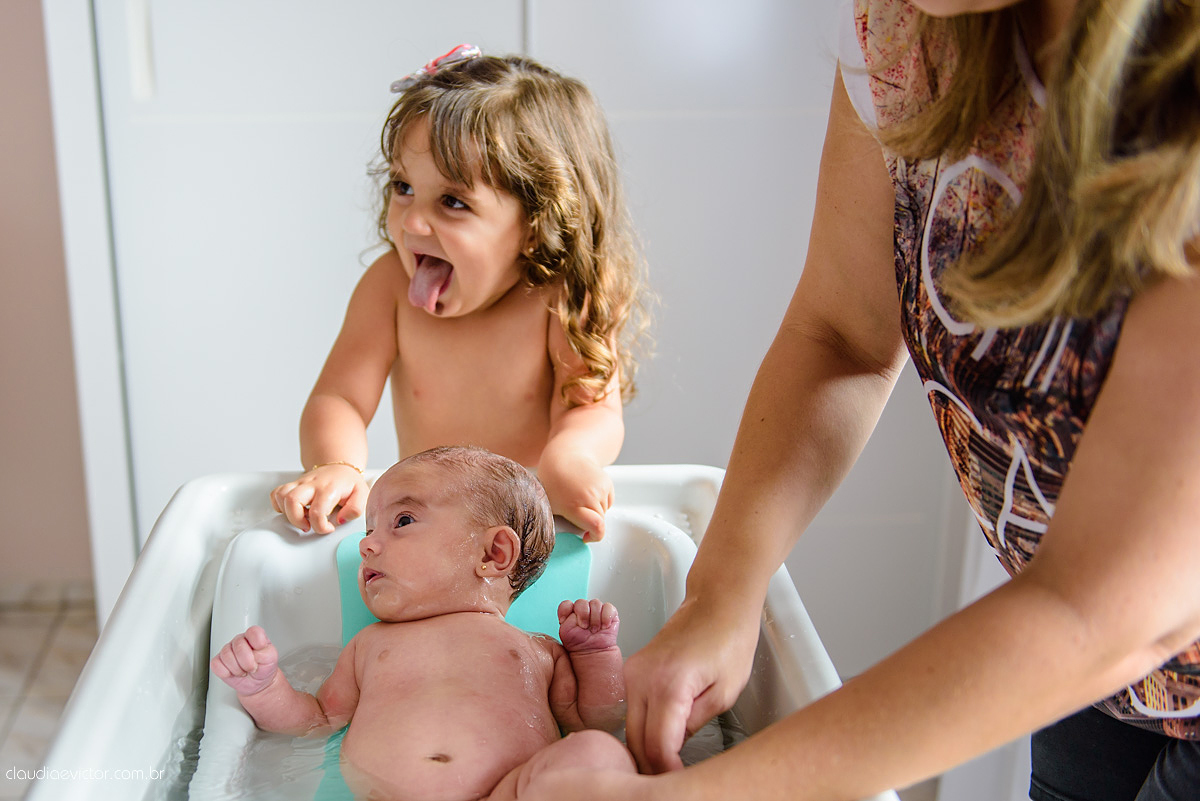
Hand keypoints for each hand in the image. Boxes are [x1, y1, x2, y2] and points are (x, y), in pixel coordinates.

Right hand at [211, 625, 279, 696]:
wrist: (257, 683)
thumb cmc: (264, 667)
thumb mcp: (272, 659)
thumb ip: (266, 652)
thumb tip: (255, 652)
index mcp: (254, 636)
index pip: (253, 632)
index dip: (257, 645)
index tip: (260, 654)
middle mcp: (240, 640)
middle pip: (239, 646)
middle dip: (247, 662)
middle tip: (252, 668)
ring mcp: (227, 650)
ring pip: (226, 656)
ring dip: (237, 669)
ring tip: (243, 671)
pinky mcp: (218, 661)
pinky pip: (216, 665)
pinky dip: (226, 673)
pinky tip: (233, 673)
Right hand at [270, 464, 367, 534]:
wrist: (340, 467)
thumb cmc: (349, 483)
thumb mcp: (362, 494)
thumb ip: (355, 509)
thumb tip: (340, 520)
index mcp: (330, 488)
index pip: (317, 512)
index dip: (321, 527)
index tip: (328, 529)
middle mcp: (312, 484)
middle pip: (292, 501)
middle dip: (297, 521)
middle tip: (308, 526)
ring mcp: (300, 483)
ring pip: (281, 496)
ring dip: (287, 512)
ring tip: (302, 517)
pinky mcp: (293, 484)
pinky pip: (276, 493)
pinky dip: (279, 505)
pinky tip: (293, 510)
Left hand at [537, 451, 613, 541]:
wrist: (565, 456)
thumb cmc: (553, 480)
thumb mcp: (548, 504)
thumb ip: (557, 521)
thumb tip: (566, 536)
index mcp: (573, 505)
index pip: (597, 526)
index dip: (595, 536)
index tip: (586, 537)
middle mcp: (590, 497)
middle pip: (600, 521)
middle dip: (590, 524)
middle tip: (576, 516)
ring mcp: (600, 489)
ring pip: (604, 512)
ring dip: (595, 512)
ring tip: (580, 500)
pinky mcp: (607, 483)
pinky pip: (608, 502)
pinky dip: (601, 502)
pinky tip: (588, 494)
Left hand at [558, 599, 619, 652]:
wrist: (594, 652)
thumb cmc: (580, 644)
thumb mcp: (565, 633)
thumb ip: (565, 619)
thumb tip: (571, 611)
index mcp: (571, 613)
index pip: (567, 604)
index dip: (565, 610)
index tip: (564, 620)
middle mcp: (584, 610)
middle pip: (581, 602)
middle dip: (583, 615)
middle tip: (584, 626)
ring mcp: (596, 610)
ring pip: (595, 603)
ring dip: (595, 619)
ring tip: (594, 630)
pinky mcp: (609, 613)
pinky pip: (608, 607)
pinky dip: (606, 617)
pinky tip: (604, 626)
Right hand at [623, 597, 761, 773]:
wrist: (717, 602)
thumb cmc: (728, 638)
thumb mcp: (724, 692)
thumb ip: (694, 725)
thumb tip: (674, 748)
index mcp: (668, 685)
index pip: (657, 747)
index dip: (668, 774)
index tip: (680, 785)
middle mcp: (642, 678)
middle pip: (635, 742)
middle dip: (652, 768)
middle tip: (673, 782)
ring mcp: (632, 672)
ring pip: (628, 728)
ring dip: (644, 750)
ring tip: (667, 767)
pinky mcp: (632, 670)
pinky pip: (630, 710)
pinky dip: (641, 729)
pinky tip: (660, 740)